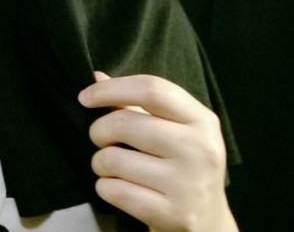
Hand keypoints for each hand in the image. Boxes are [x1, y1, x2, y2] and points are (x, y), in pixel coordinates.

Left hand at [79, 71, 236, 231]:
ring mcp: (189, 184)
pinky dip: (105, 187)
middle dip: (98, 130)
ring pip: (112, 159)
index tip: (85, 97)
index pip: (152, 89)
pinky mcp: (173, 214)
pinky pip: (113, 190)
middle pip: (124, 124)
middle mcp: (201, 150)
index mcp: (203, 121)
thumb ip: (135, 104)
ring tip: (113, 167)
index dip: (111, 89)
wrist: (208, 221)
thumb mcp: (172, 131)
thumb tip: (96, 77)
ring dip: (100, 163)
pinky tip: (119, 188)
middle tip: (101, 139)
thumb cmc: (181, 166)